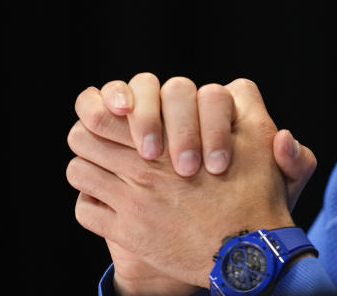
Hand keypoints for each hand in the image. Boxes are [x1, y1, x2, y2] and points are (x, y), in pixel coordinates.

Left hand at [67, 78, 293, 288]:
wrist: (249, 250)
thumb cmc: (255, 191)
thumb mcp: (258, 135)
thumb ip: (243, 100)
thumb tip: (230, 85)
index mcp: (168, 136)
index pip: (110, 106)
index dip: (107, 105)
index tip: (119, 112)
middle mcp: (144, 166)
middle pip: (84, 134)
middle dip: (91, 132)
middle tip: (104, 137)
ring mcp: (132, 201)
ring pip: (78, 170)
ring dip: (89, 166)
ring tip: (105, 168)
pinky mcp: (127, 233)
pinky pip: (84, 210)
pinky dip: (91, 203)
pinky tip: (108, 201)